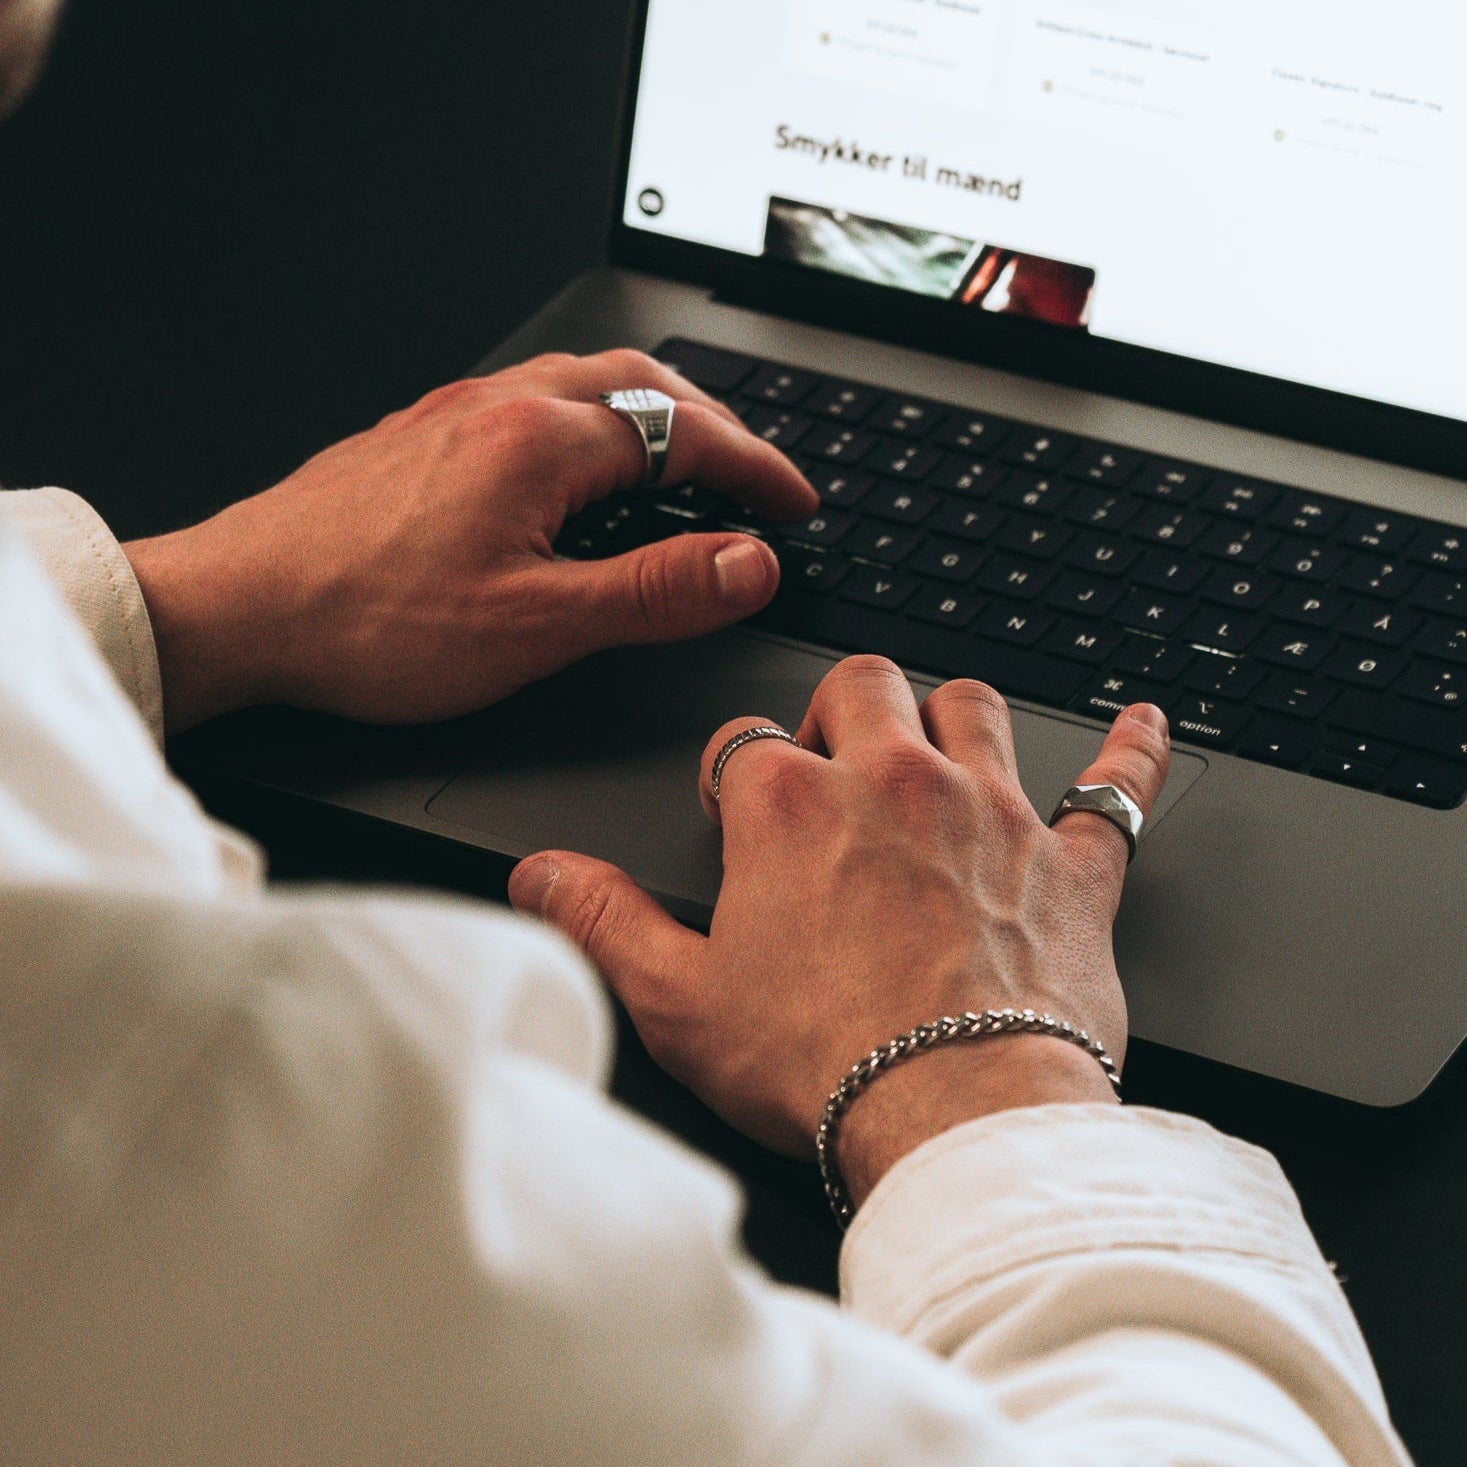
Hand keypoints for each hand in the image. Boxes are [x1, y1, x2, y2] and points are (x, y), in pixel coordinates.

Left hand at [122, 350, 816, 732]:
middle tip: (753, 472)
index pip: (685, 433)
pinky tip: (573, 476)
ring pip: (580, 384)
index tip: (795, 504)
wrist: (235, 609)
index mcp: (538, 441)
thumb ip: (655, 591)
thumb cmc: (365, 622)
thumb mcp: (536, 626)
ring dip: (648, 415)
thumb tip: (747, 563)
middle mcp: (496, 407)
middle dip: (713, 422)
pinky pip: (528, 405)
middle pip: (638, 381)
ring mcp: (450, 415)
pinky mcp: (416, 439)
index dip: (758, 469)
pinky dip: (587, 428)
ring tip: (681, 463)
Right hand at [511, 657, 1169, 1203]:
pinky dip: (1127, 752)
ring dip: (949, 714)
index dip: (735, 774)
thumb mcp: (680, 1002)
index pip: (747, 739)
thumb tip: (543, 877)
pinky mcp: (1072, 864)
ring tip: (934, 742)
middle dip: (839, 710)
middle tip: (831, 759)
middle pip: (864, 684)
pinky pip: (1115, 784)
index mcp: (792, 808)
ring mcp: (992, 813)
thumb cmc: (827, 1067)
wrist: (959, 1126)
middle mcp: (895, 784)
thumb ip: (601, 923)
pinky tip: (1138, 726)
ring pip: (972, 704)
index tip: (739, 814)